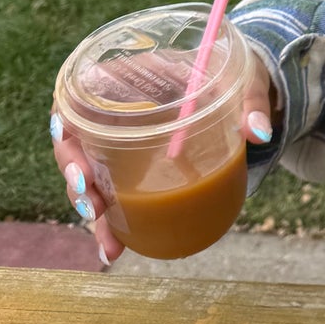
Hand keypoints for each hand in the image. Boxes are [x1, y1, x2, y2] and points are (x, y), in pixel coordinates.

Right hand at [49, 60, 275, 264]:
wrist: (238, 88)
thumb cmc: (231, 73)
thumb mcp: (244, 77)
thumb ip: (252, 100)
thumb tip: (259, 132)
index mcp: (131, 74)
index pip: (78, 95)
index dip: (65, 126)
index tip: (78, 158)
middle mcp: (115, 108)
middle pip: (74, 142)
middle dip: (76, 179)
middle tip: (95, 207)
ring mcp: (120, 140)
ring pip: (89, 174)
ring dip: (92, 210)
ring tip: (109, 241)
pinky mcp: (131, 165)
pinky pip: (111, 192)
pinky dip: (111, 221)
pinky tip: (116, 250)